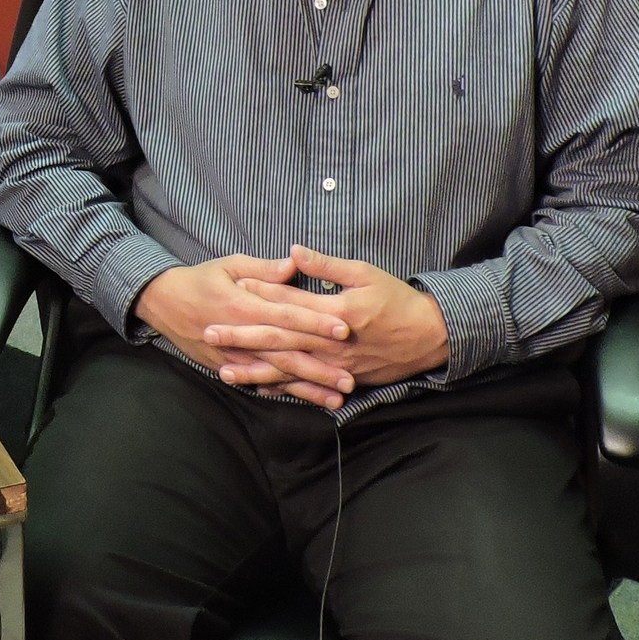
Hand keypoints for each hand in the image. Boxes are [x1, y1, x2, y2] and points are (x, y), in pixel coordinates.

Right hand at [136, 255, 355, 407]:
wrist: (163, 303)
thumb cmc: (201, 279)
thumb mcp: (230, 265)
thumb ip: (264, 269)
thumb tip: (295, 264)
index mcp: (245, 306)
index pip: (288, 316)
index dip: (317, 323)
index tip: (345, 330)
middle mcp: (242, 337)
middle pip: (287, 355)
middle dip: (320, 368)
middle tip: (351, 379)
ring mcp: (235, 357)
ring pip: (277, 376)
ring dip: (308, 389)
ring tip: (336, 399)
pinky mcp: (228, 368)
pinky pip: (260, 383)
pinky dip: (283, 393)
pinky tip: (306, 402)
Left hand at [221, 246, 448, 396]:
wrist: (429, 337)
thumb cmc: (397, 299)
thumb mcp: (365, 273)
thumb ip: (326, 265)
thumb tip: (293, 251)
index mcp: (335, 310)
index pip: (290, 301)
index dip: (260, 291)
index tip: (233, 285)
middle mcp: (331, 342)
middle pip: (279, 338)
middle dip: (242, 336)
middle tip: (209, 333)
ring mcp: (335, 364)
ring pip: (288, 369)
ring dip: (254, 370)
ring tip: (224, 370)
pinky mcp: (341, 378)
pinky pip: (307, 386)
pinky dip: (282, 388)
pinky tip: (258, 388)